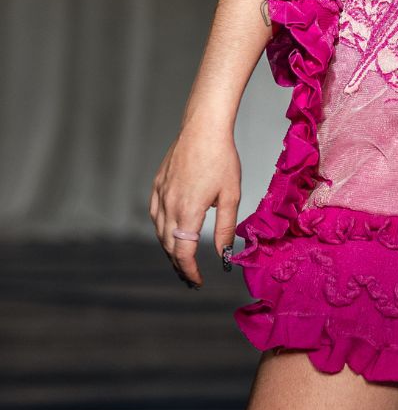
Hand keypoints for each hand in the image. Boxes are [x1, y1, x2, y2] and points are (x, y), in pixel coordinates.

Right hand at [148, 123, 240, 287]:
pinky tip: (170, 232)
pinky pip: (155, 214)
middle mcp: (169, 206)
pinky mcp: (157, 184)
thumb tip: (224, 255)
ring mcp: (160, 195)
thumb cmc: (221, 158)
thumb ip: (225, 228)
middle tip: (190, 277)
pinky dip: (161, 229)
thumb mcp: (230, 195)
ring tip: (181, 260)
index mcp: (187, 212)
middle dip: (179, 265)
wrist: (203, 128)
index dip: (190, 272)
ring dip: (169, 249)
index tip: (198, 282)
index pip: (183, 254)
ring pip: (160, 232)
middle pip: (169, 247)